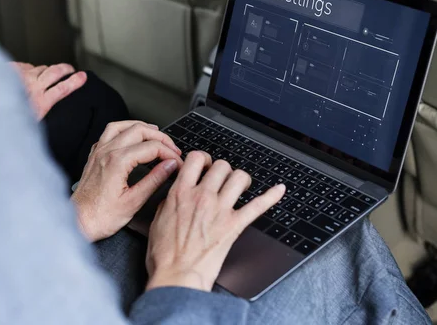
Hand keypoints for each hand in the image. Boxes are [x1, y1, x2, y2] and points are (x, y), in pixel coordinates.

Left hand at [11, 62, 86, 119]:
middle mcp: (32, 87)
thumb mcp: (30, 124)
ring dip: (46, 70)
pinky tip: (26, 75)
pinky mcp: (10, 70)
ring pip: (41, 68)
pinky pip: (25, 66)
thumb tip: (46, 105)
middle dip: (66, 68)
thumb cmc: (7, 121)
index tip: (83, 76)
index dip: (75, 81)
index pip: (63, 89)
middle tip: (70, 68)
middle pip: (55, 72)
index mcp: (40, 102)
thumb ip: (39, 112)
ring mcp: (21, 77)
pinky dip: (28, 69)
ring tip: (48, 72)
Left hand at [71, 121, 183, 241]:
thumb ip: (154, 180)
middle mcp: (106, 152)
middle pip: (139, 130)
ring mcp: (98, 152)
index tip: (178, 161)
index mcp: (117, 162)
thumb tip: (170, 166)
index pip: (151, 147)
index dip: (169, 153)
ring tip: (154, 133)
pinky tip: (130, 138)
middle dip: (160, 137)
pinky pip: (108, 133)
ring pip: (121, 126)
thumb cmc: (100, 217)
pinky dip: (123, 130)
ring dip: (140, 127)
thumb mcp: (134, 202)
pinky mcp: (94, 157)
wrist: (77, 223)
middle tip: (172, 148)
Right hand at [145, 151, 285, 291]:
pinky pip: (258, 205)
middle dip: (222, 169)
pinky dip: (271, 196)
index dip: (202, 159)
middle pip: (221, 165)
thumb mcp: (157, 221)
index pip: (196, 159)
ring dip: (241, 179)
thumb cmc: (165, 255)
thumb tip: (175, 194)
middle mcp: (202, 197)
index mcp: (180, 194)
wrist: (177, 276)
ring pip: (239, 177)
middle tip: (221, 178)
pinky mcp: (234, 225)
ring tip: (240, 185)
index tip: (203, 165)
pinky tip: (279, 189)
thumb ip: (168, 202)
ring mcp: (220, 210)